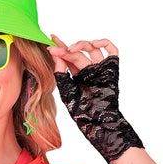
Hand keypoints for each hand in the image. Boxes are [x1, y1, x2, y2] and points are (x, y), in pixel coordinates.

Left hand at [49, 35, 142, 162]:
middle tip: (56, 47)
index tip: (50, 42)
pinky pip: (112, 50)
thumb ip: (61, 74)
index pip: (68, 58)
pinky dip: (104, 43)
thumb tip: (55, 55)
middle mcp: (89, 70)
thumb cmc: (82, 112)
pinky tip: (94, 43)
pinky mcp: (111, 68)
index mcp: (77, 76)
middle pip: (78, 53)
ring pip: (93, 49)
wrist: (97, 121)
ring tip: (71, 49)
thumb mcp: (66, 92)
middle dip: (66, 48)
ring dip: (82, 44)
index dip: (60, 49)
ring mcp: (101, 68)